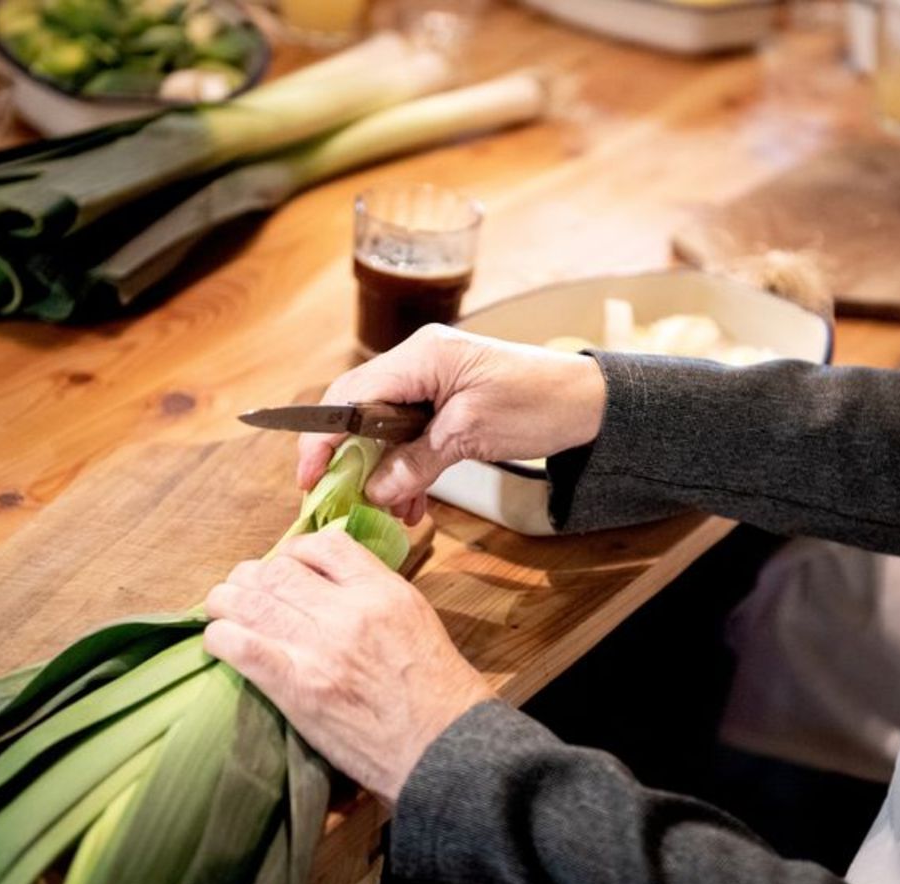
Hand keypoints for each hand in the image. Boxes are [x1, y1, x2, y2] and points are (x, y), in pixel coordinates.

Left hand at [204, 529, 493, 805]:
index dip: (296, 549)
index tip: (288, 564)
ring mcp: (321, 649)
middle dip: (253, 575)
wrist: (443, 746)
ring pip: (252, 601)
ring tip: (222, 607)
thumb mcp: (416, 618)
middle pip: (279, 570)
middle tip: (245, 587)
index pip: (325, 545)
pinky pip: (244, 648)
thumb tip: (332, 580)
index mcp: (382, 591)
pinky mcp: (299, 689)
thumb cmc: (436, 687)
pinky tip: (219, 639)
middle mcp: (349, 612)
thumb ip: (375, 592)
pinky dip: (222, 638)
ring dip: (227, 600)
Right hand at [297, 325, 605, 523]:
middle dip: (347, 456)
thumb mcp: (471, 433)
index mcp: (420, 357)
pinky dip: (406, 468)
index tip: (310, 477)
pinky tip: (411, 502)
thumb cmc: (537, 403)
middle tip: (337, 497)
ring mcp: (432, 382)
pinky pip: (410, 435)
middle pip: (360, 410)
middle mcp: (419, 363)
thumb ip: (417, 460)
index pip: (351, 394)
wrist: (589, 402)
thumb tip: (374, 491)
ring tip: (385, 509)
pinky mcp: (445, 402)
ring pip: (384, 427)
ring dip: (381, 469)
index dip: (323, 436)